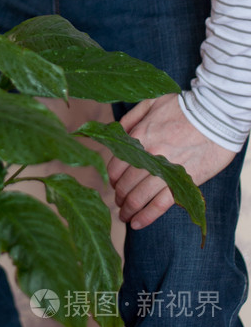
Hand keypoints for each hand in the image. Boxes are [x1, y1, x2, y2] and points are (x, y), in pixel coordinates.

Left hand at [106, 93, 235, 228]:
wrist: (213, 116)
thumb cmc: (182, 107)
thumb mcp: (150, 103)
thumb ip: (130, 119)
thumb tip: (114, 133)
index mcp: (137, 137)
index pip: (114, 165)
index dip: (112, 179)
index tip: (114, 185)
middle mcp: (147, 156)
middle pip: (124, 184)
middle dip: (119, 197)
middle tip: (119, 203)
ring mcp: (164, 171)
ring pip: (138, 197)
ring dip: (128, 210)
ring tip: (125, 216)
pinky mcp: (181, 184)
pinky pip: (158, 206)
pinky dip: (145, 217)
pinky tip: (137, 223)